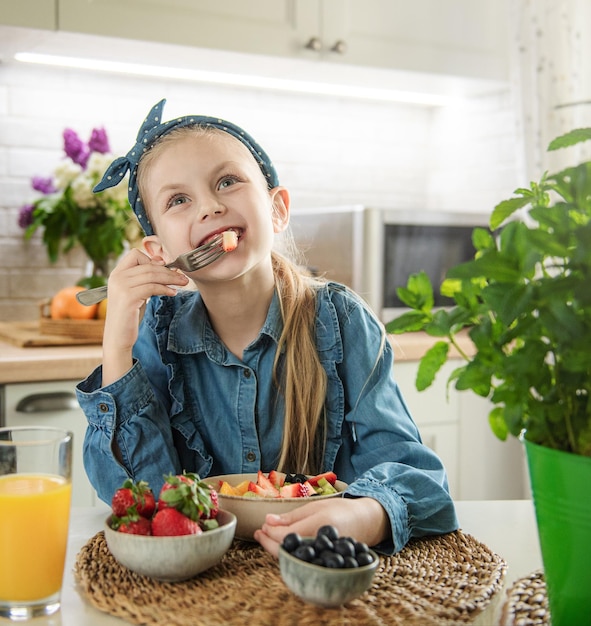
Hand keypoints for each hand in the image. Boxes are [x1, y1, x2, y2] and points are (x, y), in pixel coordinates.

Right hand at [101, 248, 189, 385]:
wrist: (118, 337)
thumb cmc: (130, 315)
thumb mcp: (136, 292)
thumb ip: (144, 278)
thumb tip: (162, 262)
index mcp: (116, 274)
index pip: (135, 254)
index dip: (152, 259)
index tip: (166, 266)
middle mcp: (117, 277)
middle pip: (148, 265)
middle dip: (169, 271)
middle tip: (183, 277)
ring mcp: (121, 287)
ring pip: (152, 275)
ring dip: (171, 278)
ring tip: (182, 283)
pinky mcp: (128, 297)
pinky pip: (152, 287)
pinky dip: (165, 288)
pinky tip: (173, 293)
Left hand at [254, 496, 389, 557]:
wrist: (365, 522)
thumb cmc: (340, 510)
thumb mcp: (315, 506)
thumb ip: (292, 516)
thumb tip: (267, 520)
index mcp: (319, 526)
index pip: (286, 536)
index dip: (271, 532)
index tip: (263, 524)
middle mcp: (320, 545)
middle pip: (286, 552)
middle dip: (269, 543)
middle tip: (260, 532)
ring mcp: (322, 558)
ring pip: (291, 560)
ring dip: (275, 549)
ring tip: (266, 537)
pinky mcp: (323, 565)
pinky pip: (300, 562)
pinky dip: (288, 554)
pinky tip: (281, 545)